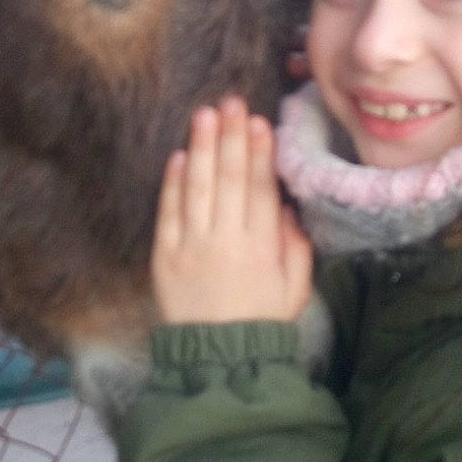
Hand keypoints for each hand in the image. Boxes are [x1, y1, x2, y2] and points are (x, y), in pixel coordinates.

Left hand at [151, 97, 314, 325]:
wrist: (219, 359)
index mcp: (261, 247)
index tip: (258, 122)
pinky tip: (178, 155)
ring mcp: (192, 247)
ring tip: (204, 115)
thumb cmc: (263, 319)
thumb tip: (287, 207)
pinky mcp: (165, 257)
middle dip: (230, 137)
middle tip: (230, 102)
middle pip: (228, 179)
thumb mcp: (295, 287)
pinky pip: (168, 213)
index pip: (260, 190)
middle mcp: (226, 241)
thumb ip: (296, 246)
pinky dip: (172, 182)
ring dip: (200, 148)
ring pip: (196, 188)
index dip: (259, 153)